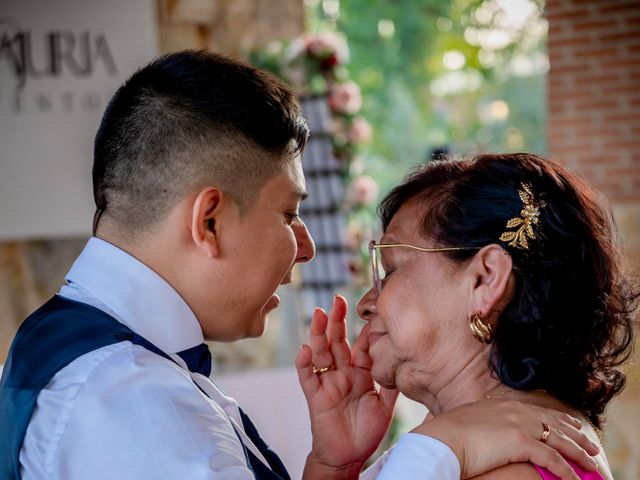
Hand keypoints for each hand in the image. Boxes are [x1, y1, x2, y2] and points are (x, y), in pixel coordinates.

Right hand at [296, 295, 398, 478]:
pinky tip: (304, 350)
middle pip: (338, 341)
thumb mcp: (385, 406)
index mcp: (360, 373)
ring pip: (321, 353)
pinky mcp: (315, 396)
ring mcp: (328, 383)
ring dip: (319, 334)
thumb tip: (407, 364)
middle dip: (338, 321)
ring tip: (320, 315)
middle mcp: (343, 373)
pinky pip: (307, 377)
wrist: (348, 456)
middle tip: (338, 300)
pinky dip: (304, 364)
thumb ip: (392, 385)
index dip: (364, 329)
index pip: (361, 345)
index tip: (369, 310)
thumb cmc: (365, 432)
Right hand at [412, 399, 600, 479]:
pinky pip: (553, 458)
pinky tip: (575, 479)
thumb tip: (486, 430)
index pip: (539, 411)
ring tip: (593, 464)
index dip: (559, 419)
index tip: (571, 426)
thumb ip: (485, 422)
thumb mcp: (471, 421)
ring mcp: (520, 424)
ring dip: (579, 454)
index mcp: (504, 404)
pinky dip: (567, 470)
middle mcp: (515, 410)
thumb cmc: (449, 435)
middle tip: (591, 445)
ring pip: (560, 439)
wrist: (441, 440)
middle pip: (555, 422)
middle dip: (576, 434)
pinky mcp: (521, 442)